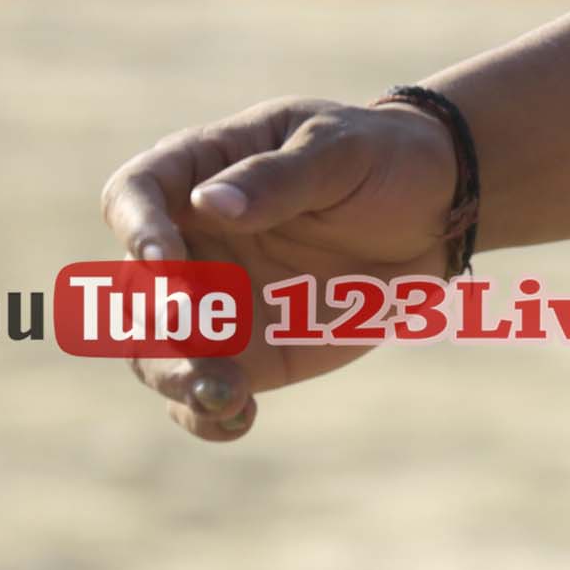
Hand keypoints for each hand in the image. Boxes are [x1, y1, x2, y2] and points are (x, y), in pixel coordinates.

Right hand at [94, 93, 453, 443]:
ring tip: (223, 393)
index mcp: (199, 171)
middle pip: (133, 284)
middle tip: (194, 326)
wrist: (436, 213)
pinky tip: (238, 418)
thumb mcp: (339, 150)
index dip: (137, 227)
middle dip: (152, 313)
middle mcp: (189, 240)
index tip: (164, 258)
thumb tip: (211, 203)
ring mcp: (212, 301)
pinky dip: (206, 414)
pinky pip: (202, 392)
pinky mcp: (244, 353)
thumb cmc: (380, 158)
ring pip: (154, 348)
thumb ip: (278, 177)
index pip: (134, 193)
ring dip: (173, 375)